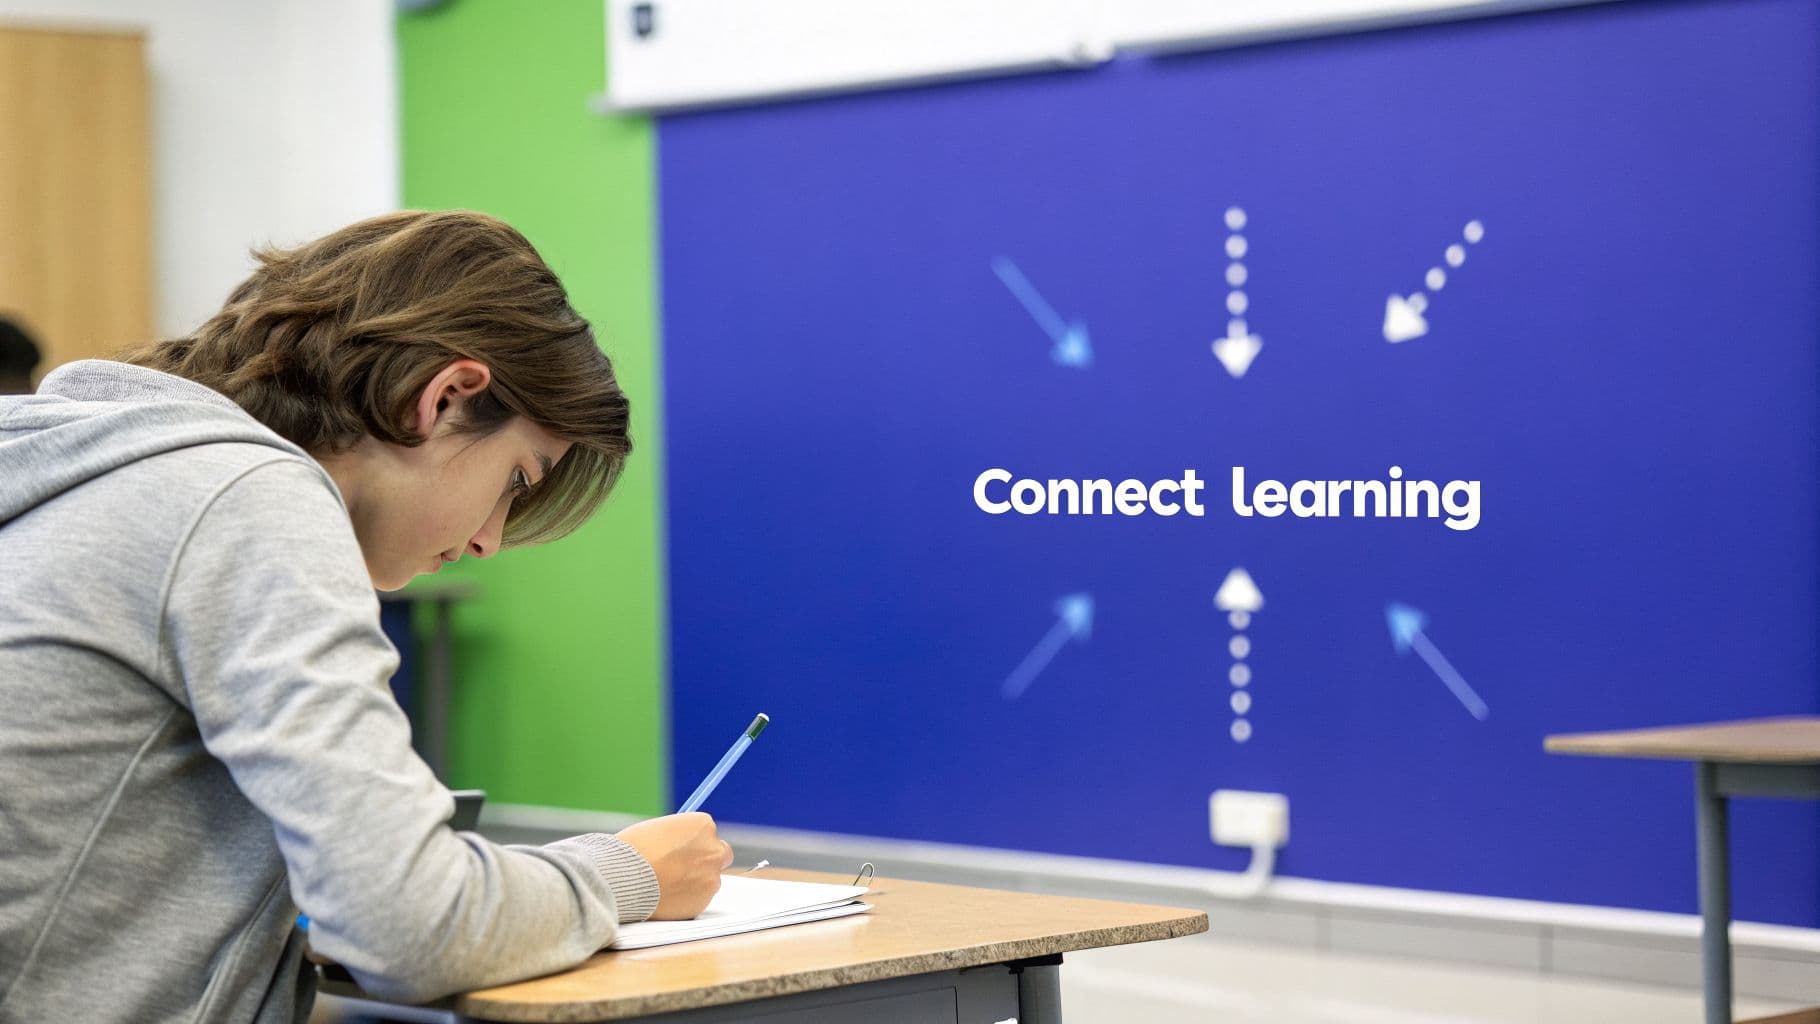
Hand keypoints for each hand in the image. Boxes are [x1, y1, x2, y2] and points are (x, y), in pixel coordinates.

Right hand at [616, 812, 733, 919]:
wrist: (624, 878)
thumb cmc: (633, 850)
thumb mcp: (657, 829)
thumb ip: (677, 836)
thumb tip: (680, 844)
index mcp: (703, 825)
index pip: (708, 832)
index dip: (693, 842)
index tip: (680, 849)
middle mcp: (714, 850)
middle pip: (720, 854)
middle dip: (705, 860)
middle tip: (683, 868)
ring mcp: (712, 877)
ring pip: (709, 879)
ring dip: (694, 882)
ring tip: (664, 884)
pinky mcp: (704, 902)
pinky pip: (698, 899)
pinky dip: (686, 899)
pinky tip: (665, 896)